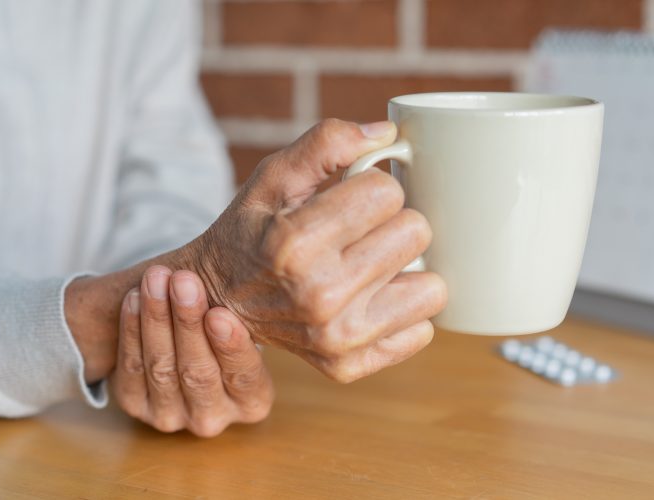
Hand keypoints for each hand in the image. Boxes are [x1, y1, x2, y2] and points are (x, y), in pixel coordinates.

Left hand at [110, 266, 273, 436]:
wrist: (185, 344)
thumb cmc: (225, 326)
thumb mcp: (246, 325)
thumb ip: (248, 311)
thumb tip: (259, 272)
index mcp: (252, 402)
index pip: (244, 377)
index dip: (231, 347)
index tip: (220, 313)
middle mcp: (213, 418)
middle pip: (198, 373)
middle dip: (188, 323)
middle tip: (183, 281)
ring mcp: (171, 417)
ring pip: (161, 368)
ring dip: (157, 319)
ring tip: (156, 279)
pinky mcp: (135, 405)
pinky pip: (131, 368)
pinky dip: (131, 330)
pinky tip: (135, 298)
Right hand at [185, 119, 447, 381]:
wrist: (220, 299)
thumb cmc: (252, 231)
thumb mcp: (274, 177)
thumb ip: (327, 143)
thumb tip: (387, 133)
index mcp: (295, 243)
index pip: (388, 192)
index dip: (373, 187)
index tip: (350, 200)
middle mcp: (319, 296)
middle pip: (417, 233)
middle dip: (393, 223)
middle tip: (361, 232)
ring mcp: (337, 338)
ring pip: (433, 287)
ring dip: (407, 270)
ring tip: (371, 266)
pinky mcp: (350, 365)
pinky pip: (423, 330)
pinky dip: (402, 311)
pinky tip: (370, 299)